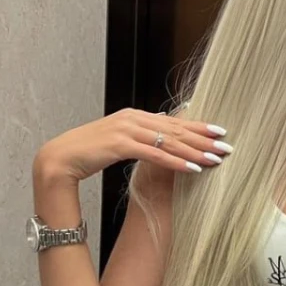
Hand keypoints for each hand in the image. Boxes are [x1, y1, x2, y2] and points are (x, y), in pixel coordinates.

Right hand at [32, 107, 232, 184]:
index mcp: (134, 116)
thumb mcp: (118, 144)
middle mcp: (133, 118)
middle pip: (176, 129)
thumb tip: (159, 144)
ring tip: (216, 159)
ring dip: (195, 151)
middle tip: (227, 146)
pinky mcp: (120, 144)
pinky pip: (155, 154)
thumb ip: (139, 140)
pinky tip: (193, 169)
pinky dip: (176, 162)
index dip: (198, 127)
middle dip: (204, 138)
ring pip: (170, 141)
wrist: (59, 159)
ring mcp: (126, 129)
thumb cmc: (87, 154)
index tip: (219, 133)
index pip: (173, 121)